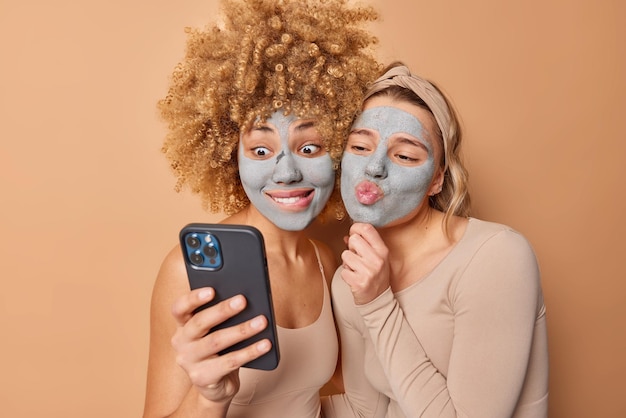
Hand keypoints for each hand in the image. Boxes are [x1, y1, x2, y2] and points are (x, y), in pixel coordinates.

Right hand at [170, 288, 271, 404]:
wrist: (217, 386)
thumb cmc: (220, 351)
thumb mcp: (217, 331)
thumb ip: (223, 316)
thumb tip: (245, 300)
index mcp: (183, 326)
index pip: (179, 308)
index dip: (193, 298)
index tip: (212, 289)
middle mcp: (181, 342)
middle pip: (200, 323)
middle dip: (222, 310)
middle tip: (243, 300)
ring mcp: (189, 362)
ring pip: (217, 341)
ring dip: (242, 330)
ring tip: (262, 321)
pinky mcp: (202, 377)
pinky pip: (230, 362)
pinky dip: (250, 352)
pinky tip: (265, 344)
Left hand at [340, 222, 390, 304]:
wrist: (378, 299)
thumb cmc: (377, 276)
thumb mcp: (376, 258)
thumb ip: (364, 245)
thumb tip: (347, 236)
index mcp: (383, 250)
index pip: (367, 228)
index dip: (356, 227)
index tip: (353, 232)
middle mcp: (377, 259)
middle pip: (354, 239)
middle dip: (351, 247)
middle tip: (356, 256)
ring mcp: (368, 271)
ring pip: (345, 254)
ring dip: (347, 262)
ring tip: (356, 269)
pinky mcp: (359, 282)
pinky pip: (343, 270)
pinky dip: (346, 274)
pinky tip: (354, 277)